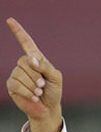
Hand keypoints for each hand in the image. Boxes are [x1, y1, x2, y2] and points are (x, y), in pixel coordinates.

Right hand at [6, 17, 62, 131]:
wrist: (48, 108)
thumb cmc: (53, 92)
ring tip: (39, 92)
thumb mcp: (56, 78)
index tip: (10, 21)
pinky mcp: (12, 85)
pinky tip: (34, 97)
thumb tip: (31, 59)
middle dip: (36, 75)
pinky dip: (27, 92)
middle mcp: (25, 64)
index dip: (18, 32)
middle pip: (25, 62)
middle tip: (43, 86)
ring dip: (32, 85)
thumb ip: (46, 67)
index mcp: (36, 59)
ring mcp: (16, 74)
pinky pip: (16, 84)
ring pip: (20, 73)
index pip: (26, 42)